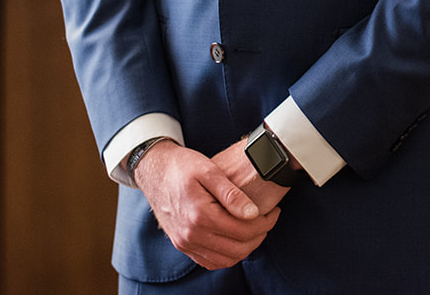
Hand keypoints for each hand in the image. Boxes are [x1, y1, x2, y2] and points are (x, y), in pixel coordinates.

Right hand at [133, 140, 279, 270]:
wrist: (154, 171)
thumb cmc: (182, 166)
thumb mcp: (209, 170)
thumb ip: (232, 194)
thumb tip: (254, 213)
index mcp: (200, 215)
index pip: (243, 231)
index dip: (265, 223)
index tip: (274, 212)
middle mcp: (191, 235)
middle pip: (237, 249)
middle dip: (259, 236)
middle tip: (269, 220)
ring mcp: (185, 243)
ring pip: (225, 259)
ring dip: (246, 248)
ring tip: (257, 229)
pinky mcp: (182, 245)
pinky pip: (210, 261)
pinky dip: (228, 255)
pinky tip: (238, 239)